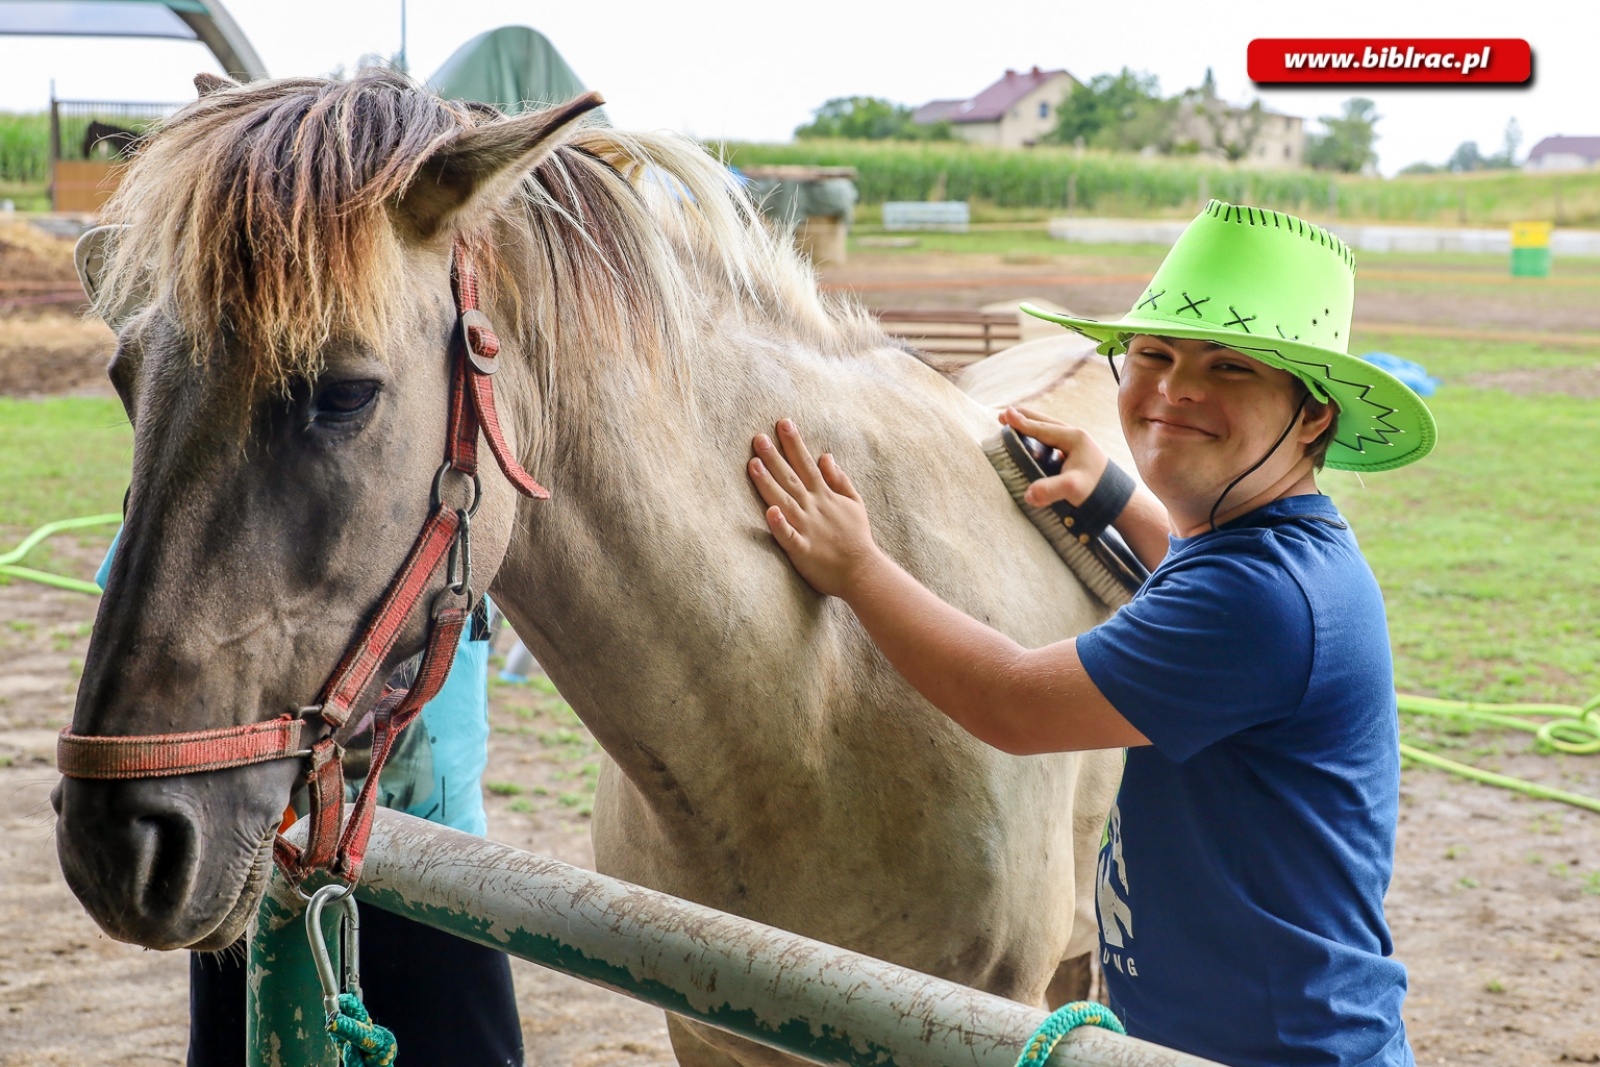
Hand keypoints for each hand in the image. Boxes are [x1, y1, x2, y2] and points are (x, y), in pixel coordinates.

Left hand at [748, 419, 877, 597]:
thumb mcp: (854, 502)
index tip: (782, 423)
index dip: (794, 443)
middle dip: (774, 457)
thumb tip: (826, 456)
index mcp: (824, 496)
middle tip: (757, 437)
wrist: (862, 571)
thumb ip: (838, 479)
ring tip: (753, 464)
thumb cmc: (857, 537)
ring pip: (783, 501)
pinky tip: (769, 511)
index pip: (806, 464)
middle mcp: (813, 508)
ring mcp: (806, 528)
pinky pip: (788, 536)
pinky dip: (779, 524)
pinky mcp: (801, 549)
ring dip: (768, 483)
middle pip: (790, 478)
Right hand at [999, 406, 1109, 510]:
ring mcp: (1075, 443)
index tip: (1004, 415)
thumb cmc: (1095, 491)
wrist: (1115, 498)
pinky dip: (1037, 434)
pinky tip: (1029, 439)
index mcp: (1074, 438)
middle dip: (1022, 417)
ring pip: (1048, 427)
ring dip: (1029, 424)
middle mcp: (1075, 435)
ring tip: (1012, 422)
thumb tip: (1028, 494)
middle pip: (1044, 421)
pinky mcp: (1074, 452)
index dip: (1021, 422)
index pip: (1041, 428)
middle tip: (1002, 415)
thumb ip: (1050, 490)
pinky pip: (1051, 437)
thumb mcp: (1072, 489)